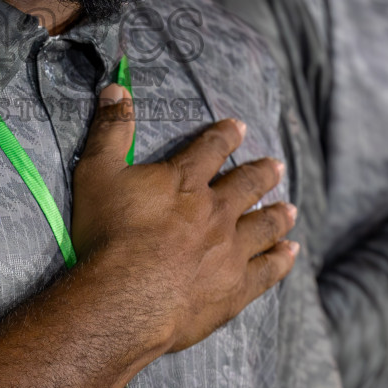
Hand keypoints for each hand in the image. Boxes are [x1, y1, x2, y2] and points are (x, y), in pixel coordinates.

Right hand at [69, 85, 297, 354]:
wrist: (126, 300)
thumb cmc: (108, 236)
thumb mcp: (97, 173)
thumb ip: (110, 130)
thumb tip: (116, 87)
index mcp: (185, 182)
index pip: (210, 149)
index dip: (225, 135)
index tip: (239, 127)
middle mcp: (215, 212)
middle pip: (246, 187)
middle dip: (261, 173)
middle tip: (276, 165)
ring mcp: (230, 252)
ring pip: (264, 227)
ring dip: (277, 215)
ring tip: (290, 209)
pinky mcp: (234, 289)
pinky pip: (267, 271)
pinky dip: (280, 260)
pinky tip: (289, 253)